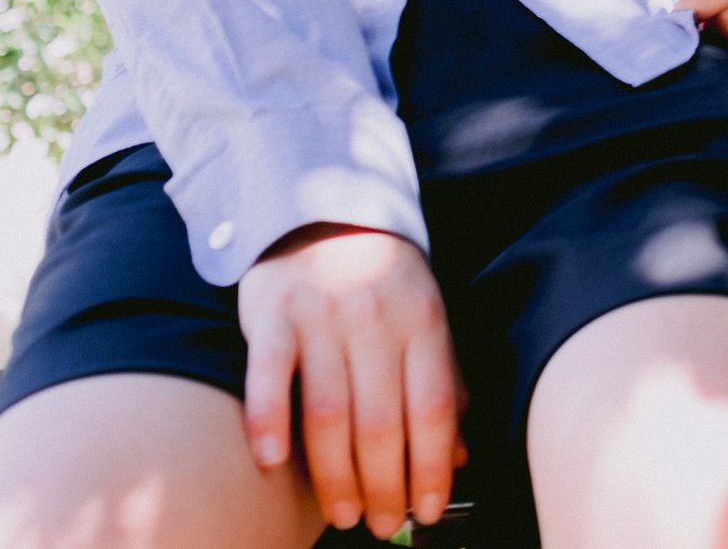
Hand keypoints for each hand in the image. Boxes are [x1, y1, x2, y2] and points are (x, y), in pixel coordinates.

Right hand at [238, 224, 463, 539]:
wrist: (324, 210)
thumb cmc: (384, 282)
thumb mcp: (427, 321)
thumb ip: (443, 386)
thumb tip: (458, 457)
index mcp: (424, 321)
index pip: (433, 407)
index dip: (432, 466)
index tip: (428, 511)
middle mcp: (376, 318)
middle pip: (381, 420)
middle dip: (384, 485)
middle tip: (380, 526)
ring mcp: (322, 314)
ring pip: (328, 411)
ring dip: (334, 474)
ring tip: (342, 514)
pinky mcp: (272, 312)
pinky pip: (269, 374)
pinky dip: (269, 421)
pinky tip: (273, 464)